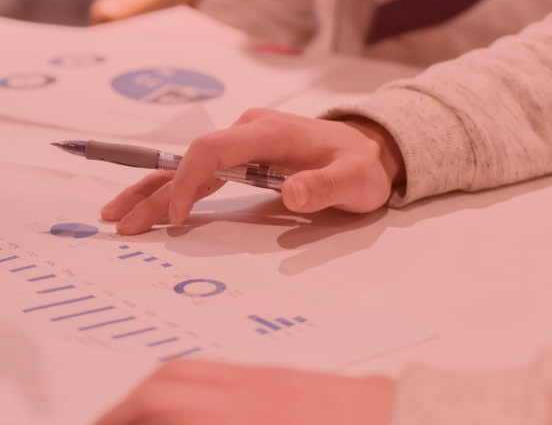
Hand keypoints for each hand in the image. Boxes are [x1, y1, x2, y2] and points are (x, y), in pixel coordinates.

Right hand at [94, 360, 394, 424]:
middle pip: (168, 382)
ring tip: (140, 416)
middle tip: (109, 422)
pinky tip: (190, 410)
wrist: (404, 421)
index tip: (104, 423)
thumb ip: (218, 413)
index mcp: (245, 414)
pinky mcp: (279, 378)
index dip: (122, 416)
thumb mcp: (267, 419)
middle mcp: (247, 390)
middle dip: (126, 406)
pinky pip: (218, 372)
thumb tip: (182, 411)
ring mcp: (264, 378)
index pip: (161, 403)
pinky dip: (189, 387)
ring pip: (191, 371)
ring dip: (156, 392)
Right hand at [100, 109, 405, 234]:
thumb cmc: (359, 165)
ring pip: (189, 166)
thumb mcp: (355, 180)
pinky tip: (154, 205)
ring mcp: (244, 143)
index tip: (178, 217)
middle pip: (190, 157)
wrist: (364, 149)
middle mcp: (249, 131)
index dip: (189, 179)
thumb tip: (291, 193)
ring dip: (155, 190)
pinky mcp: (244, 157)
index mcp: (269, 132)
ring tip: (121, 214)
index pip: (214, 150)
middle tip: (121, 219)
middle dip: (156, 189)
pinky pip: (203, 172)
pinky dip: (176, 189)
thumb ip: (327, 186)